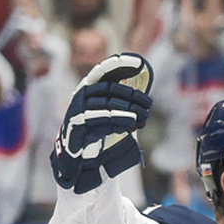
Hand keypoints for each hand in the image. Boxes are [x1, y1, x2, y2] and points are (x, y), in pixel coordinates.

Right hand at [50, 53, 153, 192]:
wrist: (75, 162)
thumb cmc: (95, 137)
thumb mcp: (110, 117)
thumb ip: (121, 104)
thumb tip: (142, 93)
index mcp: (88, 91)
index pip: (103, 72)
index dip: (118, 64)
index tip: (137, 61)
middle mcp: (80, 97)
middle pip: (108, 89)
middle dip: (131, 95)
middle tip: (149, 105)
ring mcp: (76, 111)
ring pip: (104, 103)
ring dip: (127, 108)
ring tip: (143, 116)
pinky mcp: (76, 127)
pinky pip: (98, 119)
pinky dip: (116, 119)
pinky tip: (131, 123)